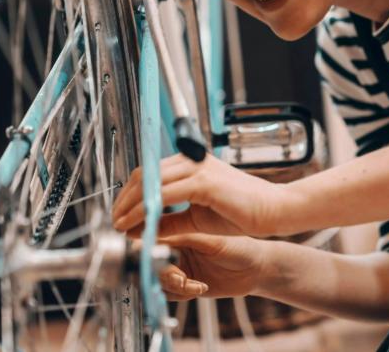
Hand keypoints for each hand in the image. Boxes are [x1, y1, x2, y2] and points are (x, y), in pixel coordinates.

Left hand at [111, 154, 296, 237]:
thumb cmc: (242, 213)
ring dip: (131, 205)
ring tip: (121, 224)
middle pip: (146, 172)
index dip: (130, 191)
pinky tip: (139, 223)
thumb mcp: (197, 218)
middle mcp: (192, 160)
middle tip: (115, 219)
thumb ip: (171, 220)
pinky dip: (148, 210)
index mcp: (191, 163)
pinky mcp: (205, 181)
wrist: (274, 210)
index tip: (120, 211)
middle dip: (125, 197)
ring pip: (152, 182)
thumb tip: (141, 228)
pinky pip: (166, 195)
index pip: (150, 171)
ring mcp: (198, 168)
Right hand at [157, 234, 267, 300]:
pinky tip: (201, 287)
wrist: (256, 269)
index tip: (155, 259)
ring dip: (173, 286)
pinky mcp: (186, 284)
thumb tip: (154, 231)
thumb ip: (181, 237)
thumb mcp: (209, 240)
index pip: (150, 239)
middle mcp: (175, 249)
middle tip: (180, 277)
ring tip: (193, 284)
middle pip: (150, 264)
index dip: (148, 250)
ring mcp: (179, 267)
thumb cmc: (238, 247)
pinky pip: (171, 294)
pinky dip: (182, 294)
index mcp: (178, 231)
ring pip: (158, 281)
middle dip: (162, 273)